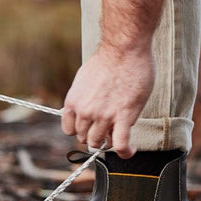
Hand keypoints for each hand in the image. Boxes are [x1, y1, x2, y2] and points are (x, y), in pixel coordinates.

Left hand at [62, 43, 154, 157]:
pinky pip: (121, 144)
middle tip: (108, 129)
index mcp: (73, 101)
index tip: (90, 127)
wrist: (124, 49)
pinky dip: (125, 152)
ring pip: (101, 143)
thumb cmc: (109, 59)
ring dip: (110, 143)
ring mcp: (104, 116)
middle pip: (85, 138)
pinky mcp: (123, 117)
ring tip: (119, 137)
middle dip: (96, 135)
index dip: (81, 130)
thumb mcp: (84, 78)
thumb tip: (87, 104)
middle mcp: (85, 112)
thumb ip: (83, 96)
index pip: (70, 130)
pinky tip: (130, 150)